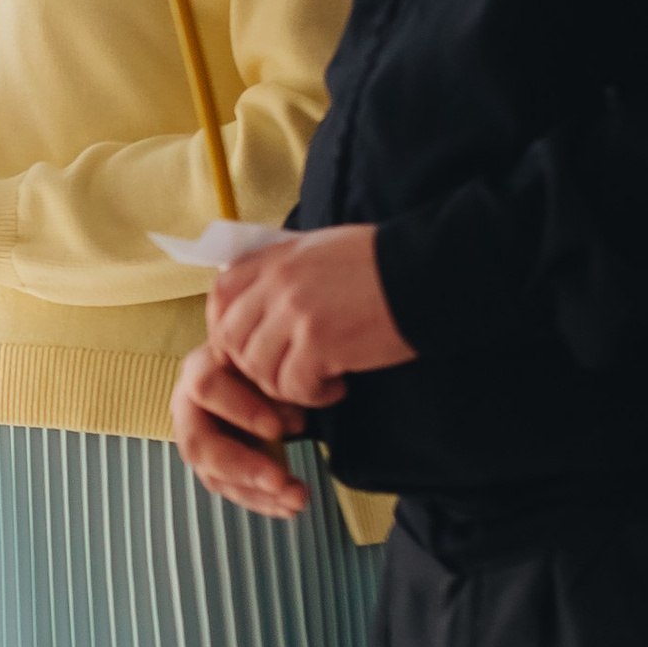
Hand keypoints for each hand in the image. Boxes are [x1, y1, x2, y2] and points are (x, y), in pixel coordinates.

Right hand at [169, 343, 312, 518]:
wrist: (256, 373)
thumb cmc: (265, 361)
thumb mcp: (271, 364)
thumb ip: (277, 387)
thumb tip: (295, 424)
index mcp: (200, 369)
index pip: (206, 387)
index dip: (239, 409)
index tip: (277, 429)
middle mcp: (188, 408)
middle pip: (199, 445)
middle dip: (242, 467)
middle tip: (279, 481)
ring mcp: (197, 441)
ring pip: (214, 476)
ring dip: (257, 494)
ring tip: (296, 500)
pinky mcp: (211, 466)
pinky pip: (231, 489)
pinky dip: (263, 501)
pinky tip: (290, 506)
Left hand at [208, 227, 411, 406]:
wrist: (426, 272)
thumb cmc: (381, 264)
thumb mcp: (320, 250)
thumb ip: (283, 271)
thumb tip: (256, 303)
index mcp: (275, 259)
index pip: (221, 297)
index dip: (228, 329)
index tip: (251, 346)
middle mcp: (278, 283)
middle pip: (232, 339)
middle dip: (253, 366)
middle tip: (286, 372)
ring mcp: (295, 313)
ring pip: (258, 369)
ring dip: (285, 385)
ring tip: (317, 381)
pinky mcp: (319, 343)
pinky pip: (292, 386)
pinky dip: (313, 396)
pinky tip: (338, 387)